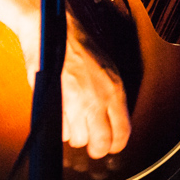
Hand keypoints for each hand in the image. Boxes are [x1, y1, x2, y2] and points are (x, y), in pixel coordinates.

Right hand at [18, 15, 130, 159]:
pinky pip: (61, 130)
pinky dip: (60, 127)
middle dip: (94, 148)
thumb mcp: (107, 72)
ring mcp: (77, 103)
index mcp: (116, 90)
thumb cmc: (80, 49)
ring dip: (74, 135)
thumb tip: (109, 124)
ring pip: (78, 140)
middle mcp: (100, 99)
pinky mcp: (57, 103)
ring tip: (72, 120)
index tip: (109, 145)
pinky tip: (61, 113)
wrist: (55, 30)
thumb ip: (110, 97)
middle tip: (89, 142)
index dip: (115, 144)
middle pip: (101, 144)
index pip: (123, 132)